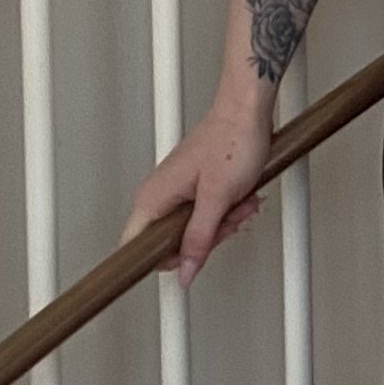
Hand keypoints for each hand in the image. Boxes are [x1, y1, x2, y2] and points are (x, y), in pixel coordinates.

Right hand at [129, 91, 273, 287]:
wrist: (247, 112)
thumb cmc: (232, 141)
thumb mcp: (218, 200)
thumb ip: (199, 239)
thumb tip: (186, 273)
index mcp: (152, 198)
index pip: (136, 249)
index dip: (159, 262)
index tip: (180, 267)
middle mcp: (158, 196)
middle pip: (171, 245)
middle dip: (205, 240)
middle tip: (225, 221)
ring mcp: (176, 192)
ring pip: (191, 232)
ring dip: (221, 224)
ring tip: (237, 204)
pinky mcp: (193, 189)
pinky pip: (204, 217)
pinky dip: (225, 213)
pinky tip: (239, 200)